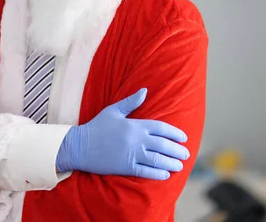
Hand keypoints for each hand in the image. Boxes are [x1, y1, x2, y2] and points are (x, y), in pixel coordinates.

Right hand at [55, 88, 189, 179]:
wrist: (80, 145)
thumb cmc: (96, 126)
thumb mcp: (113, 110)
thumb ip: (131, 102)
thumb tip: (145, 90)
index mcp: (135, 125)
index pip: (161, 128)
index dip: (175, 133)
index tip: (184, 138)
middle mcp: (136, 139)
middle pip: (163, 145)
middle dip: (177, 150)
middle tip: (186, 154)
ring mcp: (131, 154)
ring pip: (157, 160)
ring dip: (171, 163)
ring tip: (179, 166)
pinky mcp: (125, 167)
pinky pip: (146, 171)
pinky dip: (158, 174)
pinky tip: (166, 175)